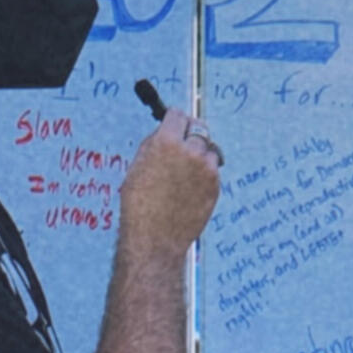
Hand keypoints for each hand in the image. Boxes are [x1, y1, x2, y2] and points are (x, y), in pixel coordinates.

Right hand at [121, 109, 221, 254]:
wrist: (154, 237)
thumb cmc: (139, 204)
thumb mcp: (137, 166)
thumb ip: (154, 144)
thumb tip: (165, 131)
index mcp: (165, 142)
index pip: (178, 115)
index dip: (174, 119)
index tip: (175, 122)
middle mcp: (189, 151)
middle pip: (199, 128)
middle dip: (191, 131)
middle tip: (187, 138)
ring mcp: (206, 169)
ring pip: (209, 149)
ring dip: (200, 154)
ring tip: (185, 170)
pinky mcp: (215, 185)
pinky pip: (212, 170)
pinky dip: (205, 173)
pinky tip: (190, 186)